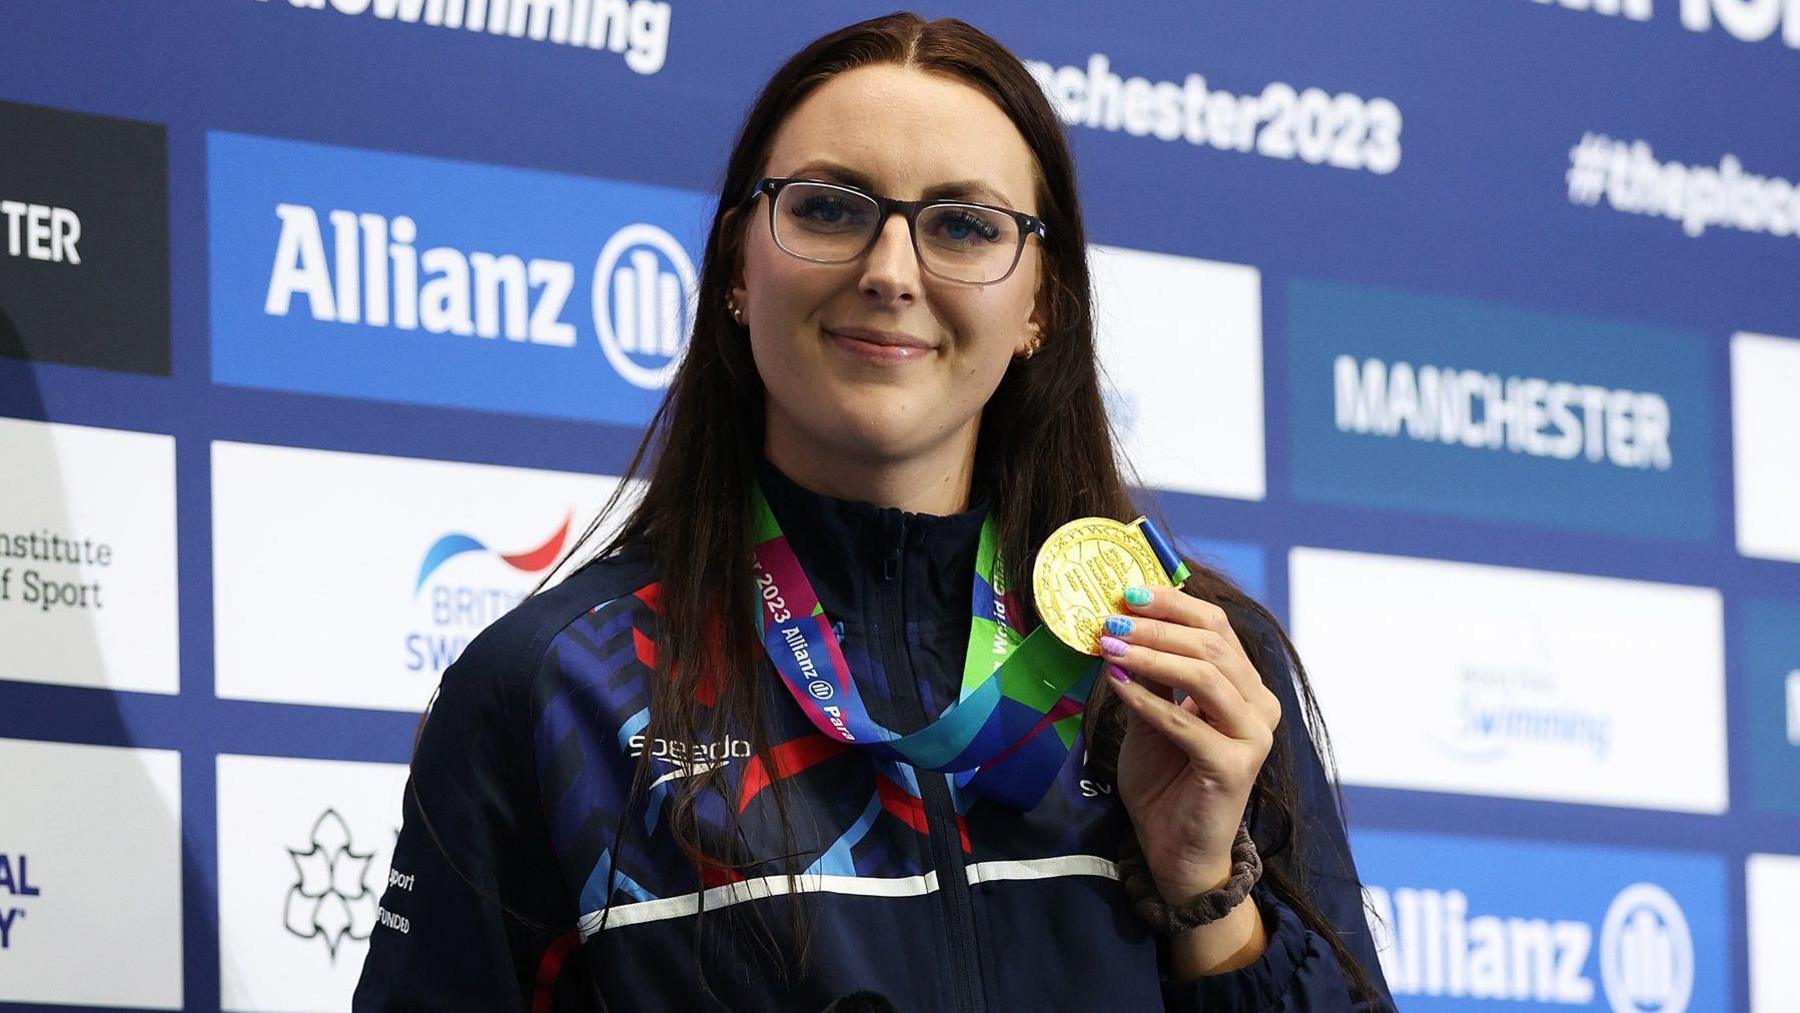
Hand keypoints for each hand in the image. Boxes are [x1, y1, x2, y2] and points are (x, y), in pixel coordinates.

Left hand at [1100, 584, 1282, 902]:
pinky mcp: (1235, 766)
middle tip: (1110, 620)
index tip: (1127, 593)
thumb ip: (1151, 673)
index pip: (1216, 626)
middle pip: (1211, 644)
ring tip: (1109, 647)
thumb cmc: (1164, 778)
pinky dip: (1148, 700)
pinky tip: (1117, 685)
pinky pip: (1187, 722)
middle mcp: (1260, 705)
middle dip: (1156, 627)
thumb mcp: (1153, 713)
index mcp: (1245, 685)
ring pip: (1205, 675)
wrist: (1173, 847)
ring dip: (1151, 656)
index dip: (1172, 604)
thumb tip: (1124, 621)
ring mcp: (1253, 736)